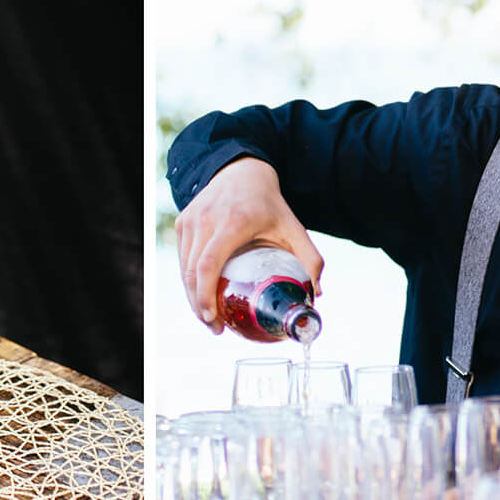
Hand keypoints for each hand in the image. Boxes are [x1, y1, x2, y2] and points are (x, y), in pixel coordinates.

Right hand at [174, 157, 323, 332]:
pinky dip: (188, 280)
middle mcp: (206, 220)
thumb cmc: (269, 203)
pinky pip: (182, 258)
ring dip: (192, 296)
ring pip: (183, 268)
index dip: (205, 295)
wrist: (243, 171)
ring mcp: (191, 220)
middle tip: (215, 328)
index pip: (208, 264)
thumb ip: (310, 258)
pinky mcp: (183, 222)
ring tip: (209, 317)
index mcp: (232, 223)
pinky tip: (201, 296)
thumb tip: (318, 293)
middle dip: (199, 306)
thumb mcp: (293, 227)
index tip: (213, 318)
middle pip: (191, 272)